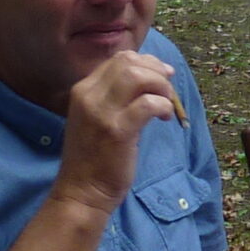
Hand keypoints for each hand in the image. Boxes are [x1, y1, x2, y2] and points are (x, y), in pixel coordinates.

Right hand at [49, 51, 177, 211]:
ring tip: (166, 104)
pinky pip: (147, 104)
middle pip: (129, 63)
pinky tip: (165, 118)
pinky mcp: (117, 131)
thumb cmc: (94, 157)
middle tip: (168, 90)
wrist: (82, 191)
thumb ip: (116, 96)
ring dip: (160, 86)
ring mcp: (101, 112)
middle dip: (156, 71)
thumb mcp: (98, 117)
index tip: (162, 75)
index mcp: (83, 90)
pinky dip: (163, 106)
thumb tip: (150, 77)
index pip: (118, 59)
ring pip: (137, 76)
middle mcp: (88, 96)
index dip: (146, 62)